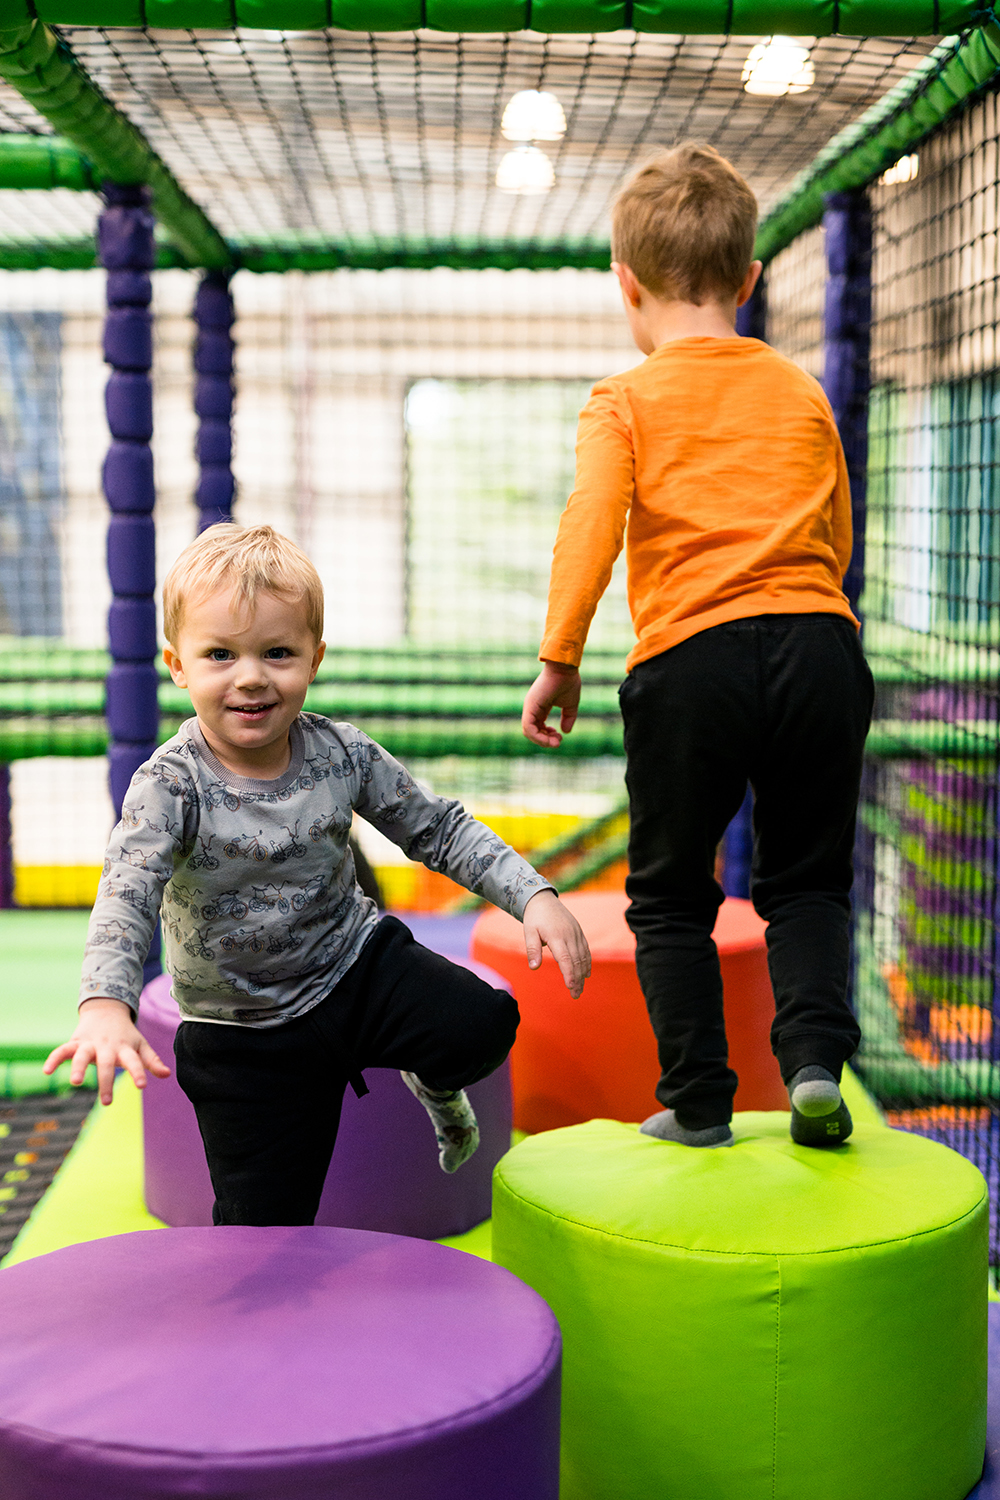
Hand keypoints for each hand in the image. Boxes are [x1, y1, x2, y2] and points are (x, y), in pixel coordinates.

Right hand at [43, 998, 170, 1106]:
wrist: (106, 1010)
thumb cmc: (126, 1034)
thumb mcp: (140, 1045)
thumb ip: (151, 1061)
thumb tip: (167, 1075)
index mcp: (125, 1048)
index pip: (134, 1061)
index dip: (138, 1072)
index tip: (142, 1086)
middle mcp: (107, 1046)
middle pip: (106, 1063)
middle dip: (106, 1081)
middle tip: (106, 1102)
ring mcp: (90, 1044)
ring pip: (83, 1055)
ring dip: (79, 1067)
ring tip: (76, 1082)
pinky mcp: (75, 1043)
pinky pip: (62, 1050)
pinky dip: (54, 1059)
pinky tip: (47, 1071)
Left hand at [522, 662, 580, 748]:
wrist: (564, 668)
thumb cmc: (568, 682)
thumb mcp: (570, 705)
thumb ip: (568, 718)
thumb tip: (566, 732)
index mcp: (540, 707)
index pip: (538, 727)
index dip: (547, 735)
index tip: (560, 736)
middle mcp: (532, 708)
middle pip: (532, 732)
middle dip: (545, 740)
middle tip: (558, 742)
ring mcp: (530, 707)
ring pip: (528, 732)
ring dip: (542, 741)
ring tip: (555, 742)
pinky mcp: (530, 707)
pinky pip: (528, 727)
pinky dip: (537, 737)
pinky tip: (549, 739)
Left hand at [522, 889, 590, 998]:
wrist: (543, 900)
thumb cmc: (534, 918)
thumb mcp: (529, 932)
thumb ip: (532, 950)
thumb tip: (534, 968)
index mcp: (556, 936)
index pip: (565, 959)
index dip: (569, 974)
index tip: (571, 987)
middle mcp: (569, 935)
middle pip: (576, 961)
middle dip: (577, 980)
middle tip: (576, 995)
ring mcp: (576, 933)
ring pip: (583, 957)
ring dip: (583, 974)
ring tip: (580, 989)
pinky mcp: (579, 932)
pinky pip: (586, 950)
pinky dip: (587, 963)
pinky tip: (586, 974)